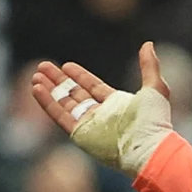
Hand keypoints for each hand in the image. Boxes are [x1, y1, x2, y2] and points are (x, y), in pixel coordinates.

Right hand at [31, 42, 174, 176]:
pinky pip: (60, 116)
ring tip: (36, 77)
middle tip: (43, 66)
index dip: (79, 76)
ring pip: (64, 104)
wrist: (148, 148)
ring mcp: (89, 125)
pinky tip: (37, 89)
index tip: (66, 65)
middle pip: (74, 94)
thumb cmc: (154, 121)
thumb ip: (149, 66)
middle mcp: (101, 114)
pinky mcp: (80, 134)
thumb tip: (148, 44)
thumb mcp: (155, 87)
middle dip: (58, 81)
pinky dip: (48, 103)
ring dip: (49, 90)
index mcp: (116, 104)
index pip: (93, 87)